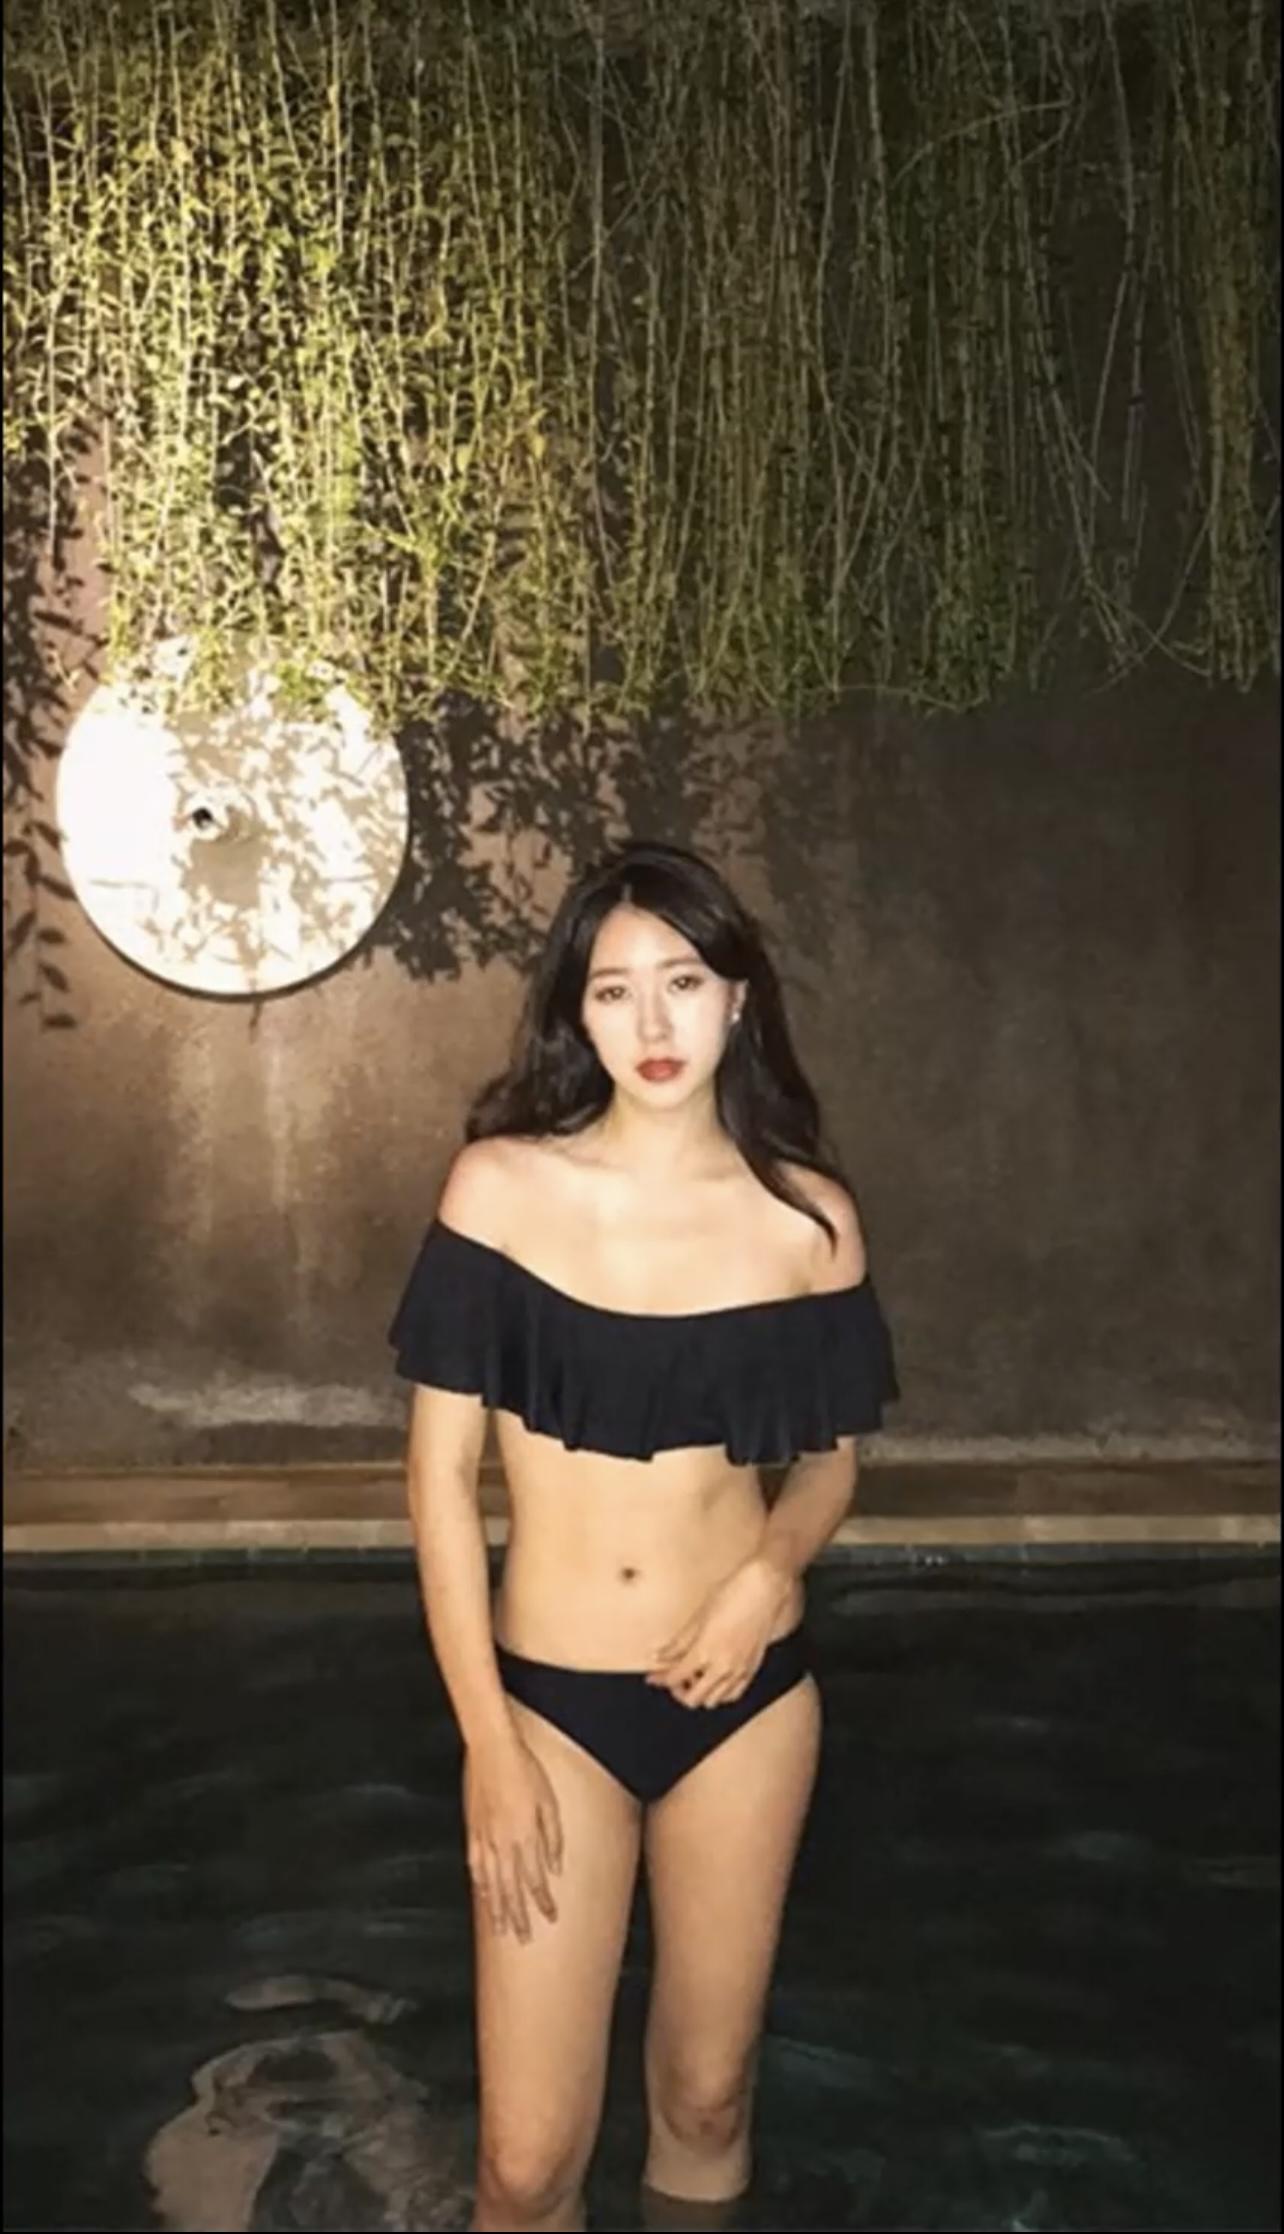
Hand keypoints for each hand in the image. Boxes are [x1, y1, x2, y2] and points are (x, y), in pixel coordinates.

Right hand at [463, 1734, 562, 1943]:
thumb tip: (556, 1867)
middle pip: (512, 1890)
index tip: (551, 1918)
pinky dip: (480, 1885)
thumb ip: (553, 1837)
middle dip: (520, 1917)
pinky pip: (475, 1865)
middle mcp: (505, 1844)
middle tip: (524, 1939)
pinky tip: (483, 1896)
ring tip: (501, 1929)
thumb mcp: (550, 1801)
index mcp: (527, 1837)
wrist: (493, 1751)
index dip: (544, 1902)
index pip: (537, 1880)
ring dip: (498, 1909)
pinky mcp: (474, 1830)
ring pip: (491, 1883)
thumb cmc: (527, 1771)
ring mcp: (486, 1839)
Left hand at [645, 1555, 792, 1709]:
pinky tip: (715, 1679)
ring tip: (694, 1677)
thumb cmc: (733, 1594)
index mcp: (705, 1652)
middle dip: (678, 1691)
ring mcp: (739, 1670)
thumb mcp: (698, 1616)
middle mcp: (722, 1666)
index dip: (661, 1679)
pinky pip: (734, 1694)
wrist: (764, 1588)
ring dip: (700, 1693)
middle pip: (693, 1698)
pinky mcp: (752, 1668)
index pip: (676, 1678)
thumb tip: (661, 1656)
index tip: (655, 1676)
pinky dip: (721, 1693)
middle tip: (673, 1677)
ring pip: (714, 1700)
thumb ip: (678, 1642)